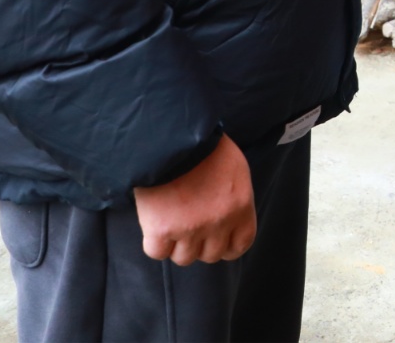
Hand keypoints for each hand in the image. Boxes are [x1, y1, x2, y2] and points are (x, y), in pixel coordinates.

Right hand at [134, 133, 255, 265]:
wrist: (172, 137)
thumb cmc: (204, 147)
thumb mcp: (234, 168)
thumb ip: (233, 198)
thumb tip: (226, 217)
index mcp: (240, 207)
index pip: (240, 245)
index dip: (226, 246)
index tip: (217, 241)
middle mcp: (218, 223)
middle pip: (210, 255)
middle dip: (199, 244)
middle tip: (188, 224)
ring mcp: (190, 229)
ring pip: (183, 257)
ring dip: (176, 244)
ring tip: (170, 220)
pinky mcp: (161, 230)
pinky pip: (157, 252)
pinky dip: (155, 242)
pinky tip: (154, 224)